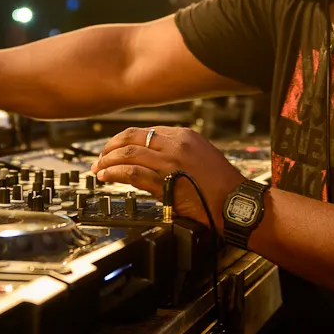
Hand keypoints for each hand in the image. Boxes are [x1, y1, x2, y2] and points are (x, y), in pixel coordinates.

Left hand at [91, 126, 244, 226]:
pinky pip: (132, 173)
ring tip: (98, 168)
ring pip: (128, 153)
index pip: (145, 131)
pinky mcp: (165, 182)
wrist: (235, 202)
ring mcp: (169, 162)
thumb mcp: (201, 156)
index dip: (124, 139)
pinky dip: (115, 173)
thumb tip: (152, 157)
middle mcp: (175, 144)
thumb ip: (177, 152)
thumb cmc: (222, 185)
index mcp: (184, 135)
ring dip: (108, 161)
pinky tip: (106, 177)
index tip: (115, 148)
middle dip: (110, 146)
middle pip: (132, 137)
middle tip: (100, 156)